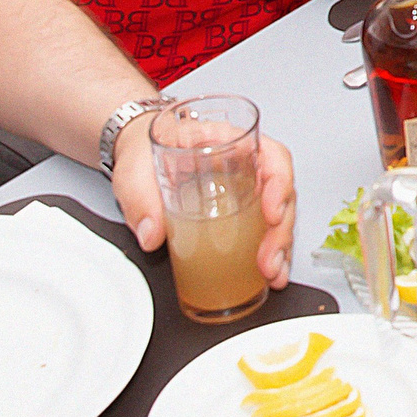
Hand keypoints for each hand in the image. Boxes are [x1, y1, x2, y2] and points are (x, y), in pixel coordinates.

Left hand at [114, 119, 299, 290]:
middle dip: (280, 232)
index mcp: (228, 142)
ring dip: (279, 249)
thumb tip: (152, 232)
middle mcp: (245, 166)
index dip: (280, 184)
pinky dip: (268, 256)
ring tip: (271, 274)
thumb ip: (141, 199)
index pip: (272, 156)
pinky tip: (267, 275)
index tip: (272, 213)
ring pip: (278, 217)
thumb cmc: (144, 152)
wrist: (136, 160)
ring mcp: (245, 191)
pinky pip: (262, 233)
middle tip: (267, 260)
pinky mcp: (237, 215)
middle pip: (281, 194)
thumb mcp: (135, 169)